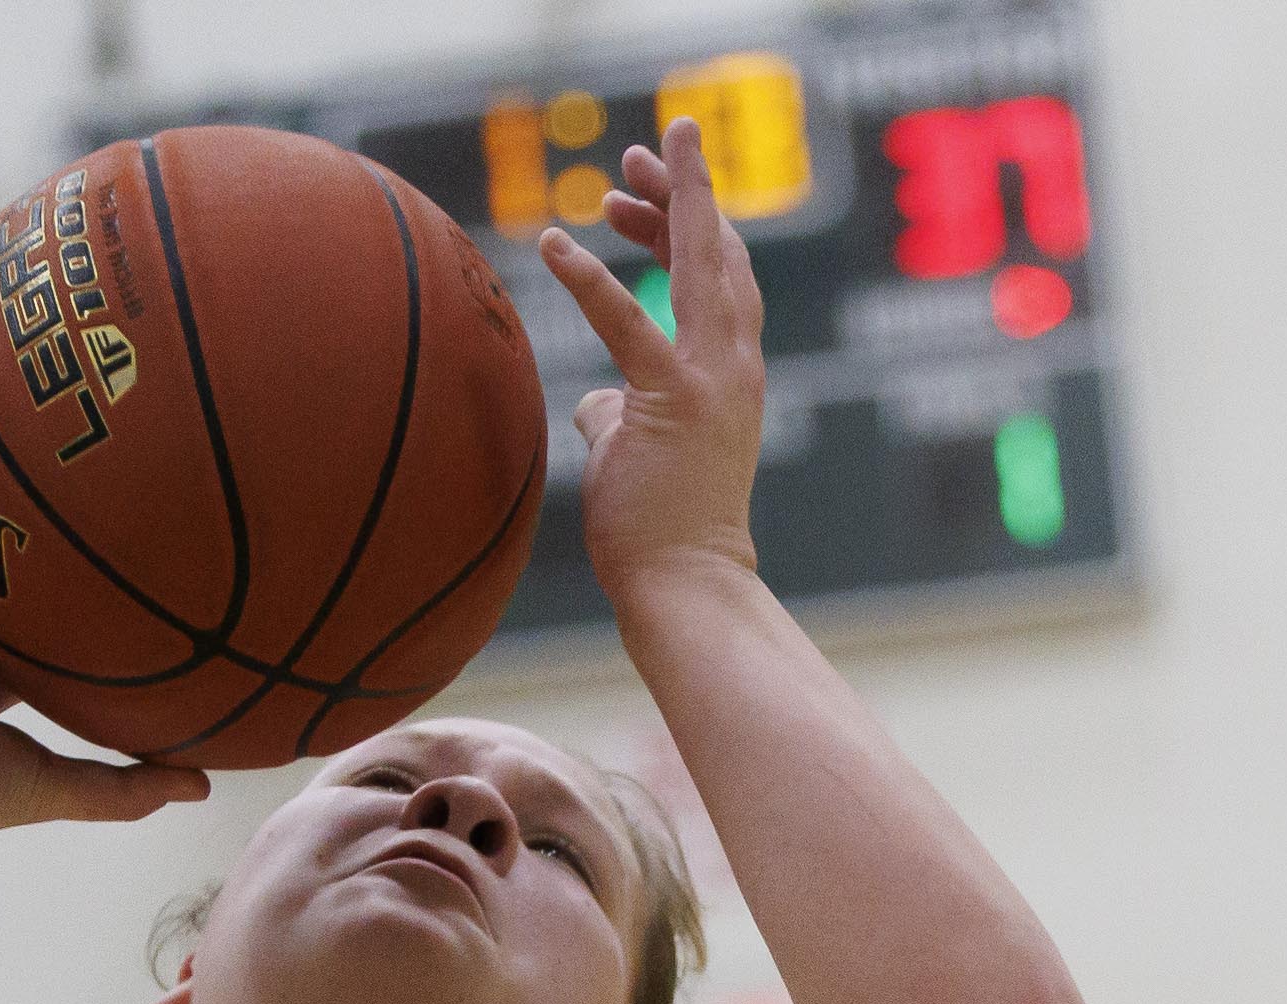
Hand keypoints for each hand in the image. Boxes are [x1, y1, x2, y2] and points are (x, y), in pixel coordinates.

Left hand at [537, 116, 766, 604]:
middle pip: (720, 252)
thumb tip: (591, 404)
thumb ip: (618, 415)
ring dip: (670, 203)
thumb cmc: (663, 528)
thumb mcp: (638, 454)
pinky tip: (553, 244)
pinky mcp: (672, 405)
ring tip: (630, 163)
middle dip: (692, 187)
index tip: (638, 196)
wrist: (689, 583)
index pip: (718, 277)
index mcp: (729, 371)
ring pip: (699, 268)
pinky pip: (628, 328)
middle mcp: (733, 365)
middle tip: (662, 137)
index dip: (687, 224)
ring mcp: (710, 382)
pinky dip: (590, 282)